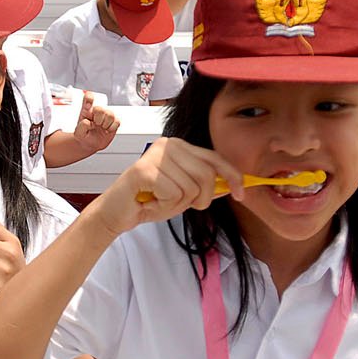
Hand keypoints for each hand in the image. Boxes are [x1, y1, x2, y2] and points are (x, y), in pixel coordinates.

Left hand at [72, 91, 118, 153]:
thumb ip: (82, 126)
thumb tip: (89, 122)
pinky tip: (106, 130)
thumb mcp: (78, 133)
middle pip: (99, 108)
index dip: (89, 98)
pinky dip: (112, 128)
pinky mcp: (114, 122)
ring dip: (105, 124)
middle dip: (97, 118)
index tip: (88, 106)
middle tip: (95, 124)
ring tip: (101, 127)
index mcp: (86, 110)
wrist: (90, 144)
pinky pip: (117, 121)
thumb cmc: (83, 136)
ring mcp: (106, 116)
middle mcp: (96, 111)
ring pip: (110, 114)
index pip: (88, 98)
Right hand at [89, 137, 241, 237]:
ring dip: (177, 205)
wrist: (115, 213)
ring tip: (159, 202)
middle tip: (181, 206)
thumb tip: (233, 185)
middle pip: (207, 175)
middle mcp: (168, 145)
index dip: (232, 176)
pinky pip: (173, 194)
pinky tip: (150, 203)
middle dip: (201, 199)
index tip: (241, 194)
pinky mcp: (143, 170)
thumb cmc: (148, 202)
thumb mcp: (183, 194)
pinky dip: (164, 207)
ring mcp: (155, 155)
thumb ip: (205, 187)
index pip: (215, 158)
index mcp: (179, 147)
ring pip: (190, 188)